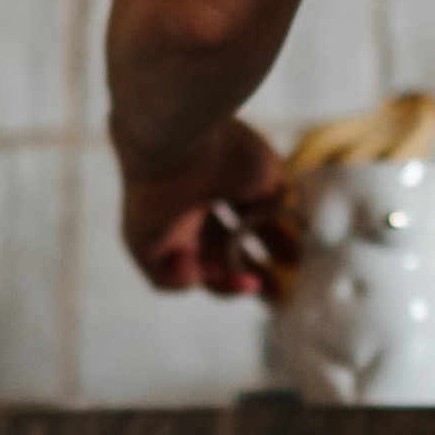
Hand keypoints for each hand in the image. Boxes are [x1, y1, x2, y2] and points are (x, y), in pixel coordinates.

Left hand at [115, 115, 297, 296]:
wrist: (177, 142)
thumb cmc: (225, 152)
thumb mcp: (269, 178)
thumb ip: (278, 207)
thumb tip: (288, 233)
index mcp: (217, 183)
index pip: (244, 222)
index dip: (270, 244)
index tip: (294, 262)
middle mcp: (189, 205)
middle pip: (219, 250)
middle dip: (247, 273)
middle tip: (276, 293)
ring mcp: (164, 224)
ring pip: (194, 268)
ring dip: (224, 284)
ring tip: (251, 283)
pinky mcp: (141, 240)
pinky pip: (161, 277)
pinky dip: (186, 280)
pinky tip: (199, 265)